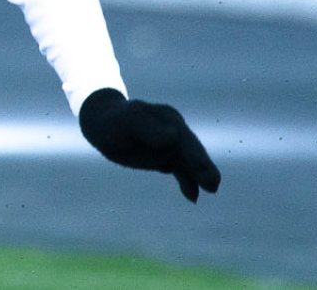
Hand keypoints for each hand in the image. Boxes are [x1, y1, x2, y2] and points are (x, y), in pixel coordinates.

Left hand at [79, 88, 220, 201]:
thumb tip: (173, 138)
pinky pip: (180, 171)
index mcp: (169, 119)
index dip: (193, 154)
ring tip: (212, 189)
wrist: (103, 123)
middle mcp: (175, 131)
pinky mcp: (166, 158)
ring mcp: (172, 145)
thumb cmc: (115, 120)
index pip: (184, 139)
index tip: (201, 166)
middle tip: (213, 183)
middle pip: (192, 151)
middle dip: (202, 166)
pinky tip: (193, 197)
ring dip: (199, 176)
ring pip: (189, 163)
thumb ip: (148, 128)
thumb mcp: (128, 120)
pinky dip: (188, 183)